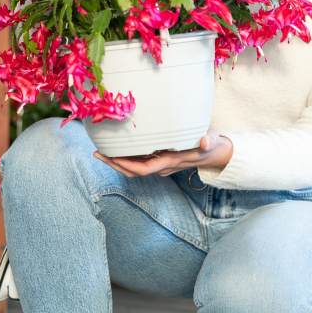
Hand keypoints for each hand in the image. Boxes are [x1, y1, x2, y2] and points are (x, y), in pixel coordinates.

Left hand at [93, 132, 232, 177]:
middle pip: (134, 171)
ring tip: (100, 152)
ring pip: (133, 168)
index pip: (145, 168)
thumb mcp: (212, 141)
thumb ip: (209, 141)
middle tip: (98, 153)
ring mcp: (158, 165)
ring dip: (116, 162)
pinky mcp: (157, 160)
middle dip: (115, 165)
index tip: (114, 157)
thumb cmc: (211, 144)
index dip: (128, 165)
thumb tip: (205, 142)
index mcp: (171, 161)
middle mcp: (162, 166)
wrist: (213, 153)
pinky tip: (114, 149)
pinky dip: (124, 158)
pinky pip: (137, 162)